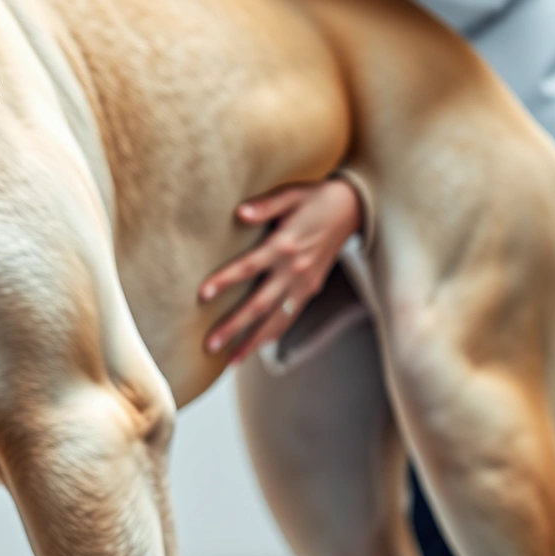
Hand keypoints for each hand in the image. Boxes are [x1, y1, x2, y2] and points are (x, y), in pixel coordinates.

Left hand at [198, 179, 362, 363]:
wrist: (352, 209)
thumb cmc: (315, 199)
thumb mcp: (290, 194)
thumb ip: (265, 206)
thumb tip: (241, 212)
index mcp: (284, 245)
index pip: (248, 268)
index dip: (224, 281)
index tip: (201, 295)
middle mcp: (294, 270)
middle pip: (259, 305)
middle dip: (234, 327)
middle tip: (210, 345)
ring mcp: (304, 284)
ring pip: (276, 320)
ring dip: (253, 341)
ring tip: (231, 361)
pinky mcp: (310, 289)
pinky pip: (290, 317)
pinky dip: (274, 334)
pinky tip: (257, 346)